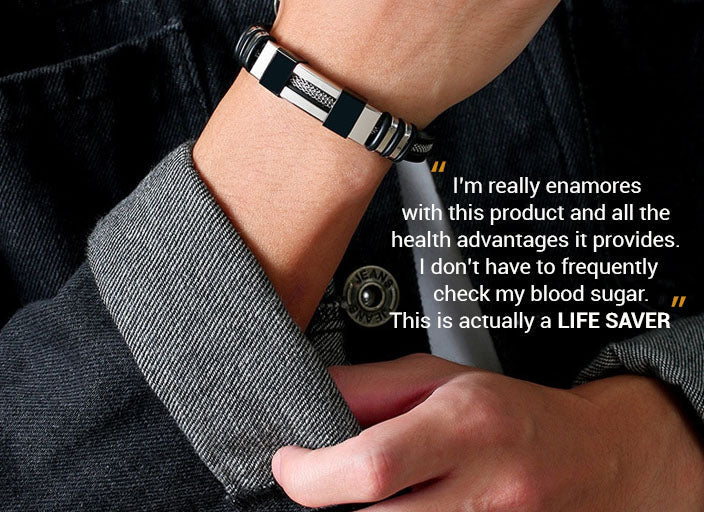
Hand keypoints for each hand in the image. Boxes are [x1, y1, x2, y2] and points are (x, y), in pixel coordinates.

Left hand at [272, 354, 703, 509]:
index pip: (373, 465)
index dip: (313, 474)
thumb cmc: (508, 411)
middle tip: (316, 480)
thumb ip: (370, 389)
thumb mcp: (439, 377)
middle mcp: (484, 490)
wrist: (588, 458)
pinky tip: (393, 504)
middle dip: (326, 502)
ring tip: (362, 490)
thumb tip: (312, 402)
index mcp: (466, 425)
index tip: (288, 462)